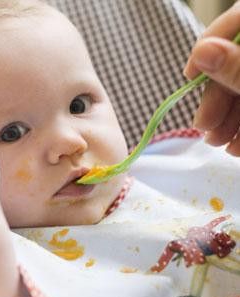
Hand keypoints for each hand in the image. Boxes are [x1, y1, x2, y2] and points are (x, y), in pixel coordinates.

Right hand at [183, 1, 239, 155]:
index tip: (189, 78)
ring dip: (228, 121)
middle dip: (217, 102)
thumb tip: (203, 51)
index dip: (208, 48)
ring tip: (222, 146)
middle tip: (205, 129)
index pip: (234, 23)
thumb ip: (237, 67)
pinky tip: (238, 146)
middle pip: (234, 64)